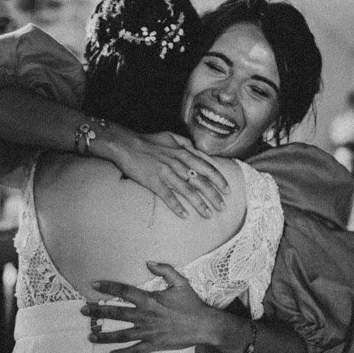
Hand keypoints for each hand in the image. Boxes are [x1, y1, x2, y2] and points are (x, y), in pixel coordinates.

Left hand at [80, 262, 221, 352]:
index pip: (124, 292)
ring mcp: (148, 332)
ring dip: (104, 336)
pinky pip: (135, 351)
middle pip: (116, 313)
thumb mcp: (180, 282)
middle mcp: (145, 316)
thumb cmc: (192, 303)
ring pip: (121, 335)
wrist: (205, 325)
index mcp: (149, 300)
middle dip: (98, 312)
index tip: (94, 285)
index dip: (108, 287)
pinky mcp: (154, 345)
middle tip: (82, 311)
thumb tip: (149, 262)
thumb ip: (165, 270)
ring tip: (90, 336)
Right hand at [108, 130, 228, 218]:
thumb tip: (198, 150)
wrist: (125, 145)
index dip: (219, 180)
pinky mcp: (154, 181)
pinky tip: (185, 216)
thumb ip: (186, 143)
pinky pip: (168, 197)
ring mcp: (166, 173)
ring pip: (188, 191)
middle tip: (223, 207)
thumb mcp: (170, 137)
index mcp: (183, 152)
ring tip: (209, 214)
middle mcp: (178, 163)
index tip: (228, 190)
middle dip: (214, 195)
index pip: (207, 167)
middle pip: (201, 181)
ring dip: (200, 204)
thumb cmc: (147, 141)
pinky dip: (177, 207)